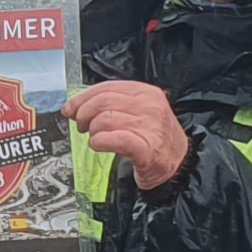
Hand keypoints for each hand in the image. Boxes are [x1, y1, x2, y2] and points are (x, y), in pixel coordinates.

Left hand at [67, 79, 191, 191]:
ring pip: (105, 119)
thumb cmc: (156, 139)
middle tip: (81, 126)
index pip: (107, 87)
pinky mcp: (146, 147)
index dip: (83, 98)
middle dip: (84, 114)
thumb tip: (75, 106)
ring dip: (92, 130)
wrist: (180, 165)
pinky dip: (99, 141)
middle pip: (103, 101)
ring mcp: (150, 126)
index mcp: (146, 93)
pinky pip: (114, 139)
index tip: (71, 108)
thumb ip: (111, 105)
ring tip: (95, 137)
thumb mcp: (139, 112)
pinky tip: (98, 145)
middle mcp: (150, 106)